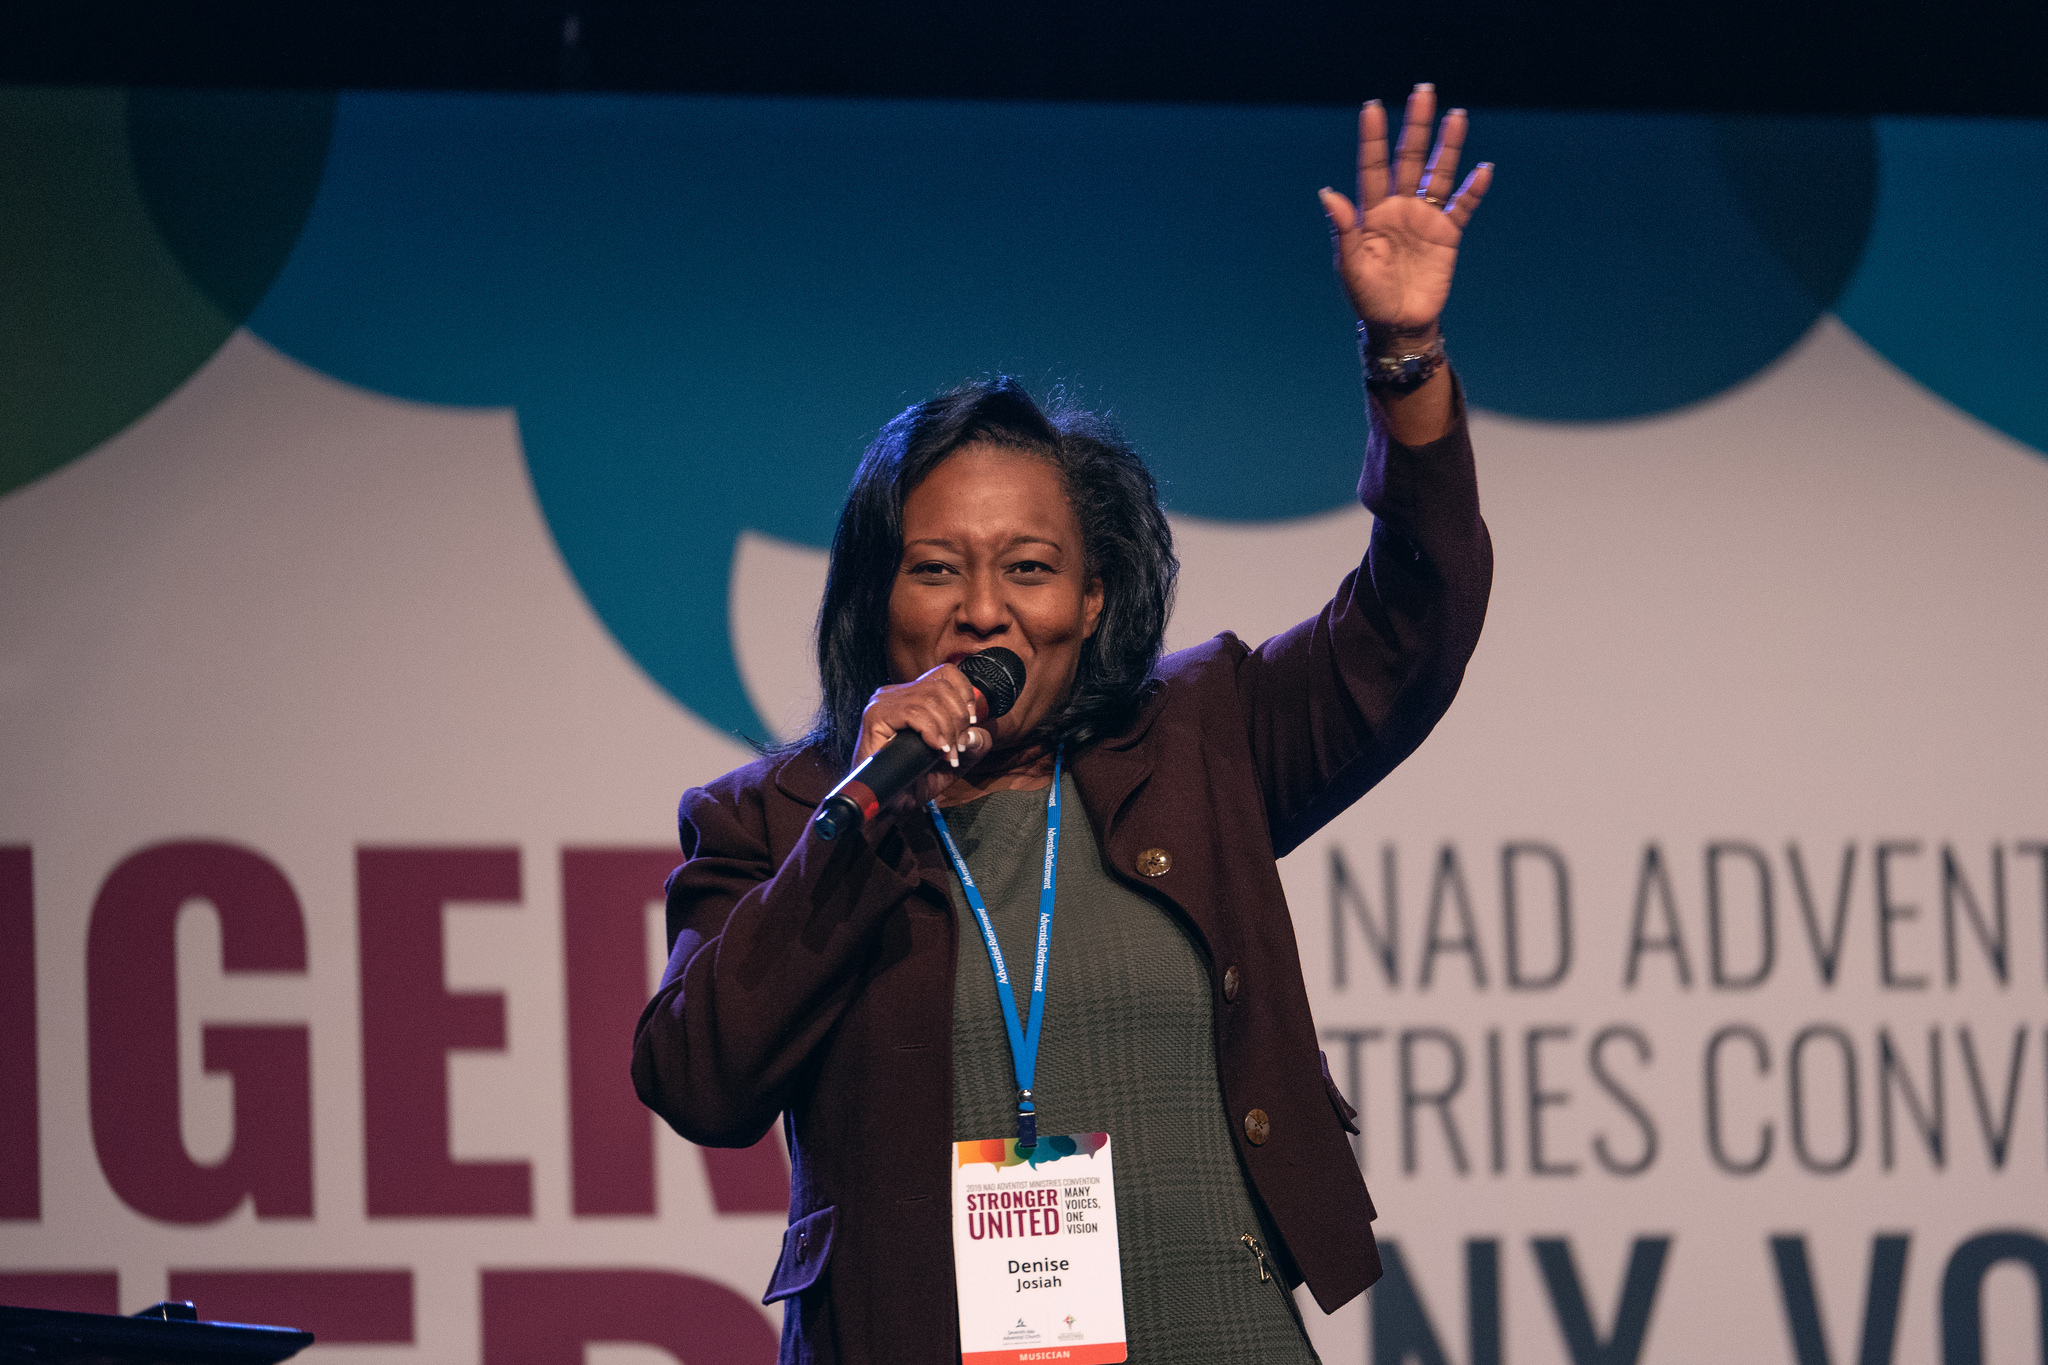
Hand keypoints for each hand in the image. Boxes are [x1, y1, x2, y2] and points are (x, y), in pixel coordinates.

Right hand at [852, 664, 991, 808]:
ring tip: (946, 754)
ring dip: (946, 729)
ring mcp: (884, 702)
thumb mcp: (955, 762)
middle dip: (958, 719)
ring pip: (930, 699)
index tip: (971, 722)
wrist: (889, 804)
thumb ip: (973, 745)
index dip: (965, 694)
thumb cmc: (915, 781)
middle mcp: (897, 694)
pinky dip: (931, 730)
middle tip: (957, 748)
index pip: (946, 674)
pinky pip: (913, 712)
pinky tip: (935, 748)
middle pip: (942, 687)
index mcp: (914, 696)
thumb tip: (977, 731)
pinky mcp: (876, 716)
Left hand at [1318, 85, 1491, 340]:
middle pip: (1409, 159)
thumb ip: (1344, 230)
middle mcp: (1398, 209)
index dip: (1372, 138)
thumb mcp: (1351, 267)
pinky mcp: (1446, 235)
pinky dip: (1472, 189)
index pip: (1371, 167)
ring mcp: (1424, 219)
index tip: (1372, 107)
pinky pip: (1462, 207)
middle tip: (1423, 91)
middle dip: (1416, 126)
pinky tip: (1481, 169)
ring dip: (1448, 147)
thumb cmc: (1368, 299)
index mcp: (1371, 214)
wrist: (1399, 325)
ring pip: (1438, 174)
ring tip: (1456, 116)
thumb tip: (1328, 194)